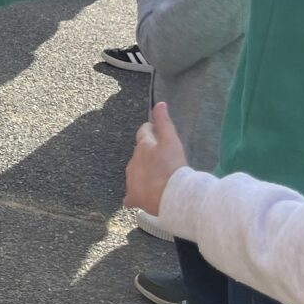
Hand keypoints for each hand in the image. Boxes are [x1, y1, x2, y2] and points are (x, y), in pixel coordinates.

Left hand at [124, 102, 187, 219]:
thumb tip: (159, 104)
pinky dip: (134, 196)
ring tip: (155, 177)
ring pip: (135, 173)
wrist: (171, 195)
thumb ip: (165, 123)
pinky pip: (130, 196)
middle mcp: (133, 162)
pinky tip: (136, 200)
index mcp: (143, 147)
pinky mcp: (133, 196)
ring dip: (143, 173)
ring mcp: (131, 180)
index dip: (149, 131)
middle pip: (139, 154)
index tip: (154, 131)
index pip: (143, 133)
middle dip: (147, 153)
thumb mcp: (172, 141)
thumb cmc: (173, 167)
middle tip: (160, 158)